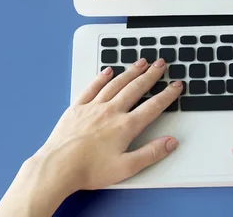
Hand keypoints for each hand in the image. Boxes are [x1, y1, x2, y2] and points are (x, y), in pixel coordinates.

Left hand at [0, 58, 182, 216]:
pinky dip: (101, 78)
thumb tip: (170, 142)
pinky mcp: (77, 108)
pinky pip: (92, 88)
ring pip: (116, 84)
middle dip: (151, 75)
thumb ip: (150, 153)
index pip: (152, 106)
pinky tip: (108, 71)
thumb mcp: (126, 168)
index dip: (167, 95)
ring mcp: (93, 107)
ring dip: (130, 71)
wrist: (57, 168)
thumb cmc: (89, 170)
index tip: (176, 86)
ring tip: (141, 62)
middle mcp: (111, 111)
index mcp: (125, 126)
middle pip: (136, 88)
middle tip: (161, 64)